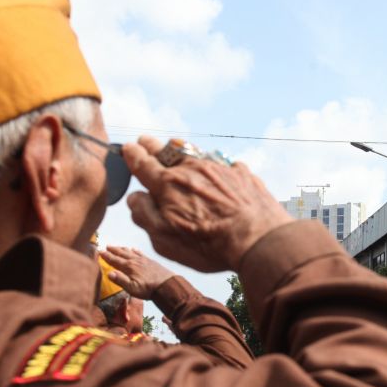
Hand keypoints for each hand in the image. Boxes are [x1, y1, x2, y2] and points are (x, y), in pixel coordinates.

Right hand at [100, 246, 174, 299]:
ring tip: (117, 246)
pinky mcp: (150, 261)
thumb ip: (120, 280)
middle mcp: (135, 261)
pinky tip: (134, 249)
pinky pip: (140, 253)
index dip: (107, 256)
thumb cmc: (149, 289)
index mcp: (129, 267)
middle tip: (107, 246)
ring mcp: (143, 260)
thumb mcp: (132, 288)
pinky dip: (135, 250)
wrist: (167, 285)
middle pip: (121, 254)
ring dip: (122, 249)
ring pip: (130, 252)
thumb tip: (109, 273)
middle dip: (113, 250)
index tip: (100, 252)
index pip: (115, 260)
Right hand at [121, 137, 294, 271]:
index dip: (133, 155)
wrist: (257, 239)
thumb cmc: (208, 244)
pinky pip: (220, 163)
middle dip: (151, 145)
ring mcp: (217, 167)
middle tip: (144, 142)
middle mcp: (190, 169)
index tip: (129, 149)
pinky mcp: (239, 172)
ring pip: (192, 153)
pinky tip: (214, 171)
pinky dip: (211, 165)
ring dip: (179, 151)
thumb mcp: (164, 239)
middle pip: (165, 150)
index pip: (142, 163)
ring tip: (173, 150)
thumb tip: (135, 197)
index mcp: (167, 184)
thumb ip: (144, 215)